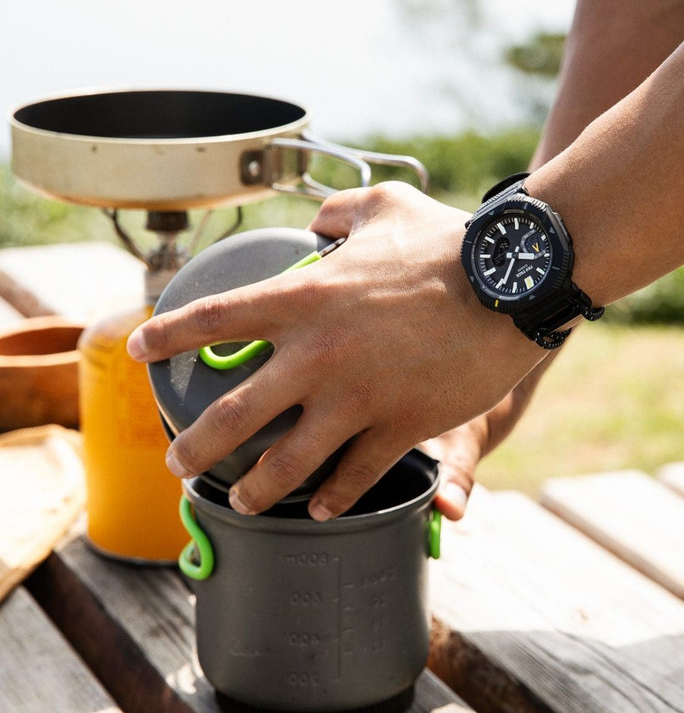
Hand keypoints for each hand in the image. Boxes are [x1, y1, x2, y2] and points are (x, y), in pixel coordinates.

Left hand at [128, 183, 545, 519]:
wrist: (511, 285)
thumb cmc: (448, 243)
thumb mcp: (387, 207)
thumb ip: (340, 212)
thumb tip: (318, 221)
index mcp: (305, 299)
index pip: (213, 318)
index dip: (166, 336)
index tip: (139, 351)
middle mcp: (318, 355)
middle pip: (234, 415)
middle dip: (195, 445)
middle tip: (178, 461)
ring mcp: (357, 398)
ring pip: (288, 463)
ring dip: (258, 489)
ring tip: (243, 499)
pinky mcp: (400, 428)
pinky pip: (355, 474)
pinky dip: (334, 496)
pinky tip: (321, 508)